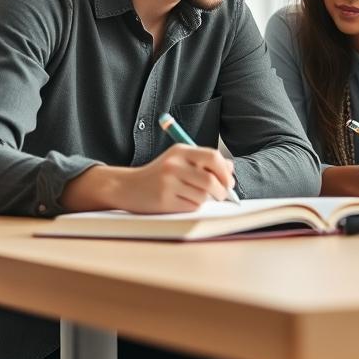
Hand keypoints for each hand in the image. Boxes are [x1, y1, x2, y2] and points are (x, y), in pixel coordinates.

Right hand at [112, 144, 235, 213]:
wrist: (127, 187)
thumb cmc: (158, 175)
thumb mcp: (179, 161)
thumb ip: (204, 161)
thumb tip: (230, 167)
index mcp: (180, 151)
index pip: (212, 157)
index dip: (225, 171)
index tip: (229, 181)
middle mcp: (174, 164)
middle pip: (211, 179)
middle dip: (221, 191)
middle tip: (221, 195)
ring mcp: (168, 182)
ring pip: (203, 196)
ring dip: (204, 199)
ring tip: (193, 196)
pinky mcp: (164, 200)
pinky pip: (192, 206)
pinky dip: (193, 206)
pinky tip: (181, 202)